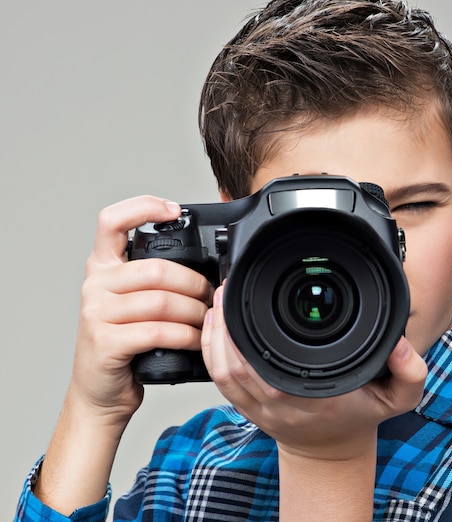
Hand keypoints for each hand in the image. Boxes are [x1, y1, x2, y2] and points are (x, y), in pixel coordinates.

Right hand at [36, 196, 213, 513]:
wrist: (99, 392)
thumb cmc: (124, 343)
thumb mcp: (130, 302)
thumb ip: (152, 279)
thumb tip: (203, 269)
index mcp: (102, 267)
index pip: (111, 221)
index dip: (143, 207)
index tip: (172, 209)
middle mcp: (95, 285)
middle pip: (156, 268)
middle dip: (194, 283)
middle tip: (210, 296)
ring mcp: (96, 314)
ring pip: (161, 301)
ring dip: (194, 312)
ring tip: (206, 320)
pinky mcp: (106, 342)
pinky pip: (158, 331)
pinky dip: (186, 336)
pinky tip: (196, 340)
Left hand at [202, 284, 426, 459]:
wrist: (333, 453)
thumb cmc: (358, 417)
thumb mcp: (397, 398)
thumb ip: (410, 371)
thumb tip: (401, 345)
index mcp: (309, 397)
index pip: (269, 364)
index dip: (246, 331)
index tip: (246, 293)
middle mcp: (278, 402)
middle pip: (235, 362)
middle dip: (225, 322)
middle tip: (227, 286)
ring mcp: (258, 406)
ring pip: (222, 371)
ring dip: (214, 335)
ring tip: (218, 300)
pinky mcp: (247, 406)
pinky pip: (219, 381)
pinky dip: (211, 352)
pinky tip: (214, 326)